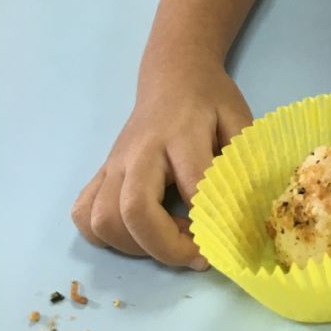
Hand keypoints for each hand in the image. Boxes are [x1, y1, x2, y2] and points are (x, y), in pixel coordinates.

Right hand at [72, 67, 251, 267]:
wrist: (174, 75)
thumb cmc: (210, 100)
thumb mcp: (238, 120)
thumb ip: (242, 163)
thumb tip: (246, 213)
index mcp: (181, 133)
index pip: (191, 185)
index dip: (206, 223)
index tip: (220, 245)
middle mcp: (140, 150)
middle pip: (133, 209)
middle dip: (164, 247)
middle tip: (193, 255)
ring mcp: (115, 162)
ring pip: (103, 219)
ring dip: (135, 246)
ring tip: (169, 241)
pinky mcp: (102, 171)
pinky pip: (83, 213)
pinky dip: (103, 236)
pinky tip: (134, 235)